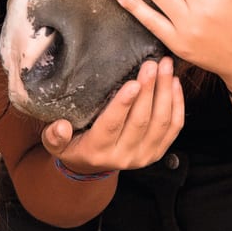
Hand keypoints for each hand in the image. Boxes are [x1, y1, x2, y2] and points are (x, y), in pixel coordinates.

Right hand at [41, 57, 182, 172]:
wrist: (91, 166)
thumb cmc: (73, 143)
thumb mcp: (55, 142)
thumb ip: (54, 135)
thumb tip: (60, 127)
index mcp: (97, 150)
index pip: (112, 126)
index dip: (123, 104)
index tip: (133, 83)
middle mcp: (122, 157)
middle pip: (141, 121)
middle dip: (149, 90)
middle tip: (152, 64)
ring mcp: (143, 156)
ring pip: (161, 123)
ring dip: (165, 92)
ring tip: (166, 67)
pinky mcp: (157, 152)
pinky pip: (173, 128)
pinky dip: (177, 104)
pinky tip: (174, 83)